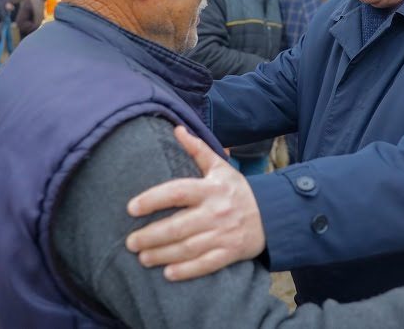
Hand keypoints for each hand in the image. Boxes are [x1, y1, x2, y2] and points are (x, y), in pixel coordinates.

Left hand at [125, 126, 265, 280]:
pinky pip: (206, 264)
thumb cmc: (238, 190)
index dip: (152, 199)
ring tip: (142, 258)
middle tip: (130, 242)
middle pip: (178, 226)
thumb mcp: (220, 167)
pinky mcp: (230, 253)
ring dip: (162, 255)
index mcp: (210, 188)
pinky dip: (186, 270)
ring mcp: (223, 234)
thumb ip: (197, 149)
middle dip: (151, 236)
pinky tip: (168, 274)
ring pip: (188, 248)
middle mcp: (216, 211)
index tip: (131, 208)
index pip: (177, 192)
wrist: (273, 215)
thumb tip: (177, 129)